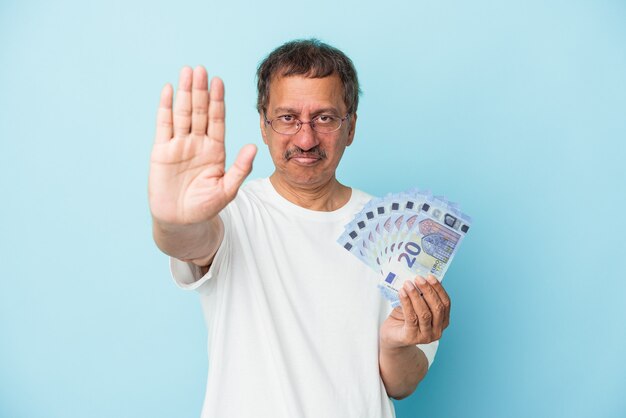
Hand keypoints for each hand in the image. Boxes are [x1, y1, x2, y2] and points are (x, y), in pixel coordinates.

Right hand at [149, 66, 256, 225]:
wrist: (181, 221)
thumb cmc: (205, 207)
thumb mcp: (227, 189)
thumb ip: (240, 168)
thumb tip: (253, 147)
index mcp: (215, 150)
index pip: (217, 120)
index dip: (218, 101)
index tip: (219, 82)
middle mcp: (198, 143)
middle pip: (200, 111)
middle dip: (201, 90)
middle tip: (202, 69)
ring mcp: (179, 145)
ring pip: (183, 113)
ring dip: (185, 93)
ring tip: (187, 71)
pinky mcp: (161, 151)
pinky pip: (164, 125)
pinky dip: (166, 107)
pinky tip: (169, 90)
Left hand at [380, 275, 450, 349]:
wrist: (391, 337)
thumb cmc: (404, 319)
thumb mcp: (415, 306)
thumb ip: (421, 296)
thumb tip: (422, 277)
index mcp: (442, 322)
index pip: (446, 303)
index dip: (439, 289)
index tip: (430, 276)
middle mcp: (437, 331)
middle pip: (437, 308)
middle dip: (428, 291)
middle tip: (418, 278)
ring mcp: (425, 336)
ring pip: (424, 313)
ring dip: (416, 296)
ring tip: (408, 284)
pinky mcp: (411, 338)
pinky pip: (411, 318)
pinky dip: (407, 303)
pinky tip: (402, 293)